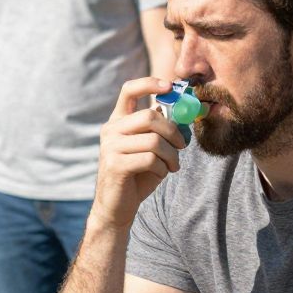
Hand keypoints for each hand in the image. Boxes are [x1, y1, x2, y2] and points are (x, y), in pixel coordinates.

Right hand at [91, 74, 186, 229]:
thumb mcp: (149, 148)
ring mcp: (110, 147)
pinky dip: (162, 168)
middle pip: (150, 116)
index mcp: (118, 121)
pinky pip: (150, 159)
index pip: (129, 90)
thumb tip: (180, 109)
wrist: (116, 207)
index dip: (150, 84)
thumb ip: (158, 129)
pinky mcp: (115, 165)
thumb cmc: (136, 175)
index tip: (169, 87)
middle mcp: (111, 130)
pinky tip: (159, 174)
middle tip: (182, 145)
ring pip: (154, 141)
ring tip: (172, 165)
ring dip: (171, 155)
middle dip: (173, 131)